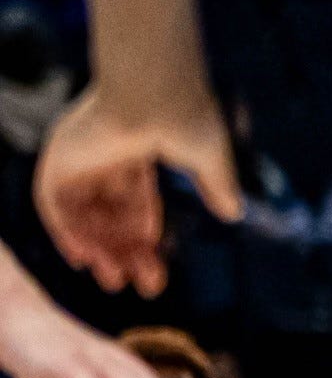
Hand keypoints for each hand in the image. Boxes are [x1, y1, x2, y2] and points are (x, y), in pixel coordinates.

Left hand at [38, 82, 244, 300]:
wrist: (157, 93)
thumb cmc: (189, 117)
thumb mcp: (212, 159)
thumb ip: (219, 186)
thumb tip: (234, 213)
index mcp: (141, 153)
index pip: (136, 205)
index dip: (143, 239)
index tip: (153, 272)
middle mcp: (107, 156)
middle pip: (109, 215)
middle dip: (122, 251)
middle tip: (132, 284)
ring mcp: (82, 157)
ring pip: (82, 214)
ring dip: (96, 247)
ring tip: (112, 278)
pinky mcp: (61, 158)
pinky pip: (53, 203)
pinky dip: (63, 231)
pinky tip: (82, 257)